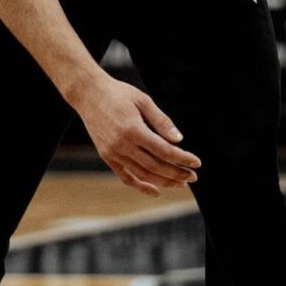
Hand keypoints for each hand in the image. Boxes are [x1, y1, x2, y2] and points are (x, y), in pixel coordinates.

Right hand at [72, 75, 199, 197]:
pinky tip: (156, 191)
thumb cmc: (118, 94)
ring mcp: (113, 153)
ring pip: (143, 174)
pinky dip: (141, 186)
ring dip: (164, 181)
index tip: (197, 162)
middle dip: (177, 173)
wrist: (88, 94)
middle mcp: (122, 145)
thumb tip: (179, 139)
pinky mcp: (107, 156)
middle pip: (156, 166)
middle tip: (193, 177)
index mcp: (133, 129)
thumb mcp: (143, 100)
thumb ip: (161, 121)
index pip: (164, 150)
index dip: (182, 158)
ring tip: (180, 183)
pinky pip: (125, 177)